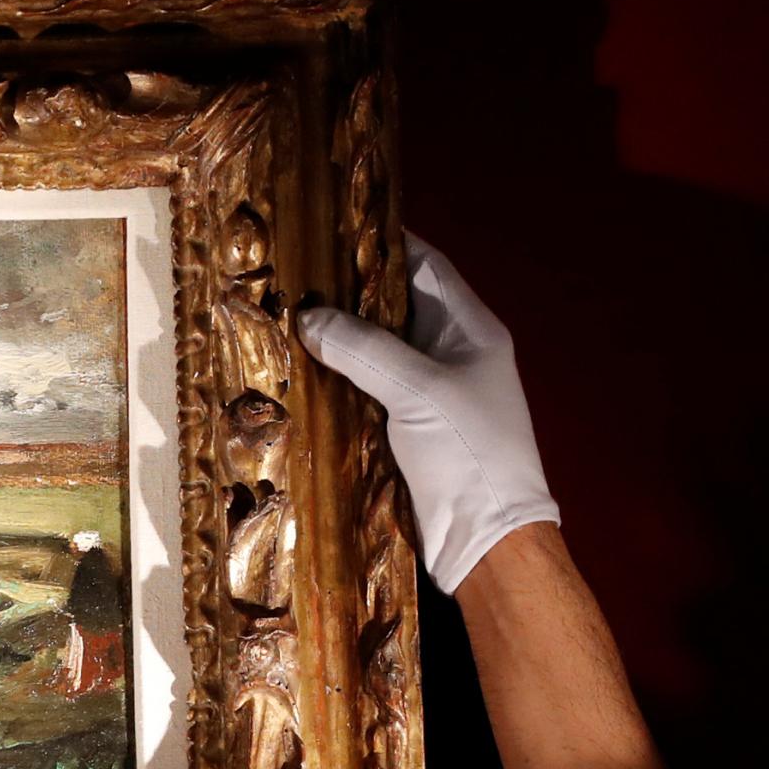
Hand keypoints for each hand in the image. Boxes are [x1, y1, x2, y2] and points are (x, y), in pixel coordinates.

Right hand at [298, 237, 559, 592]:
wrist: (486, 539)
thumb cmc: (469, 455)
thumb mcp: (418, 392)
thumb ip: (365, 349)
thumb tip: (308, 315)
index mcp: (470, 330)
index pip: (425, 267)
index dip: (383, 243)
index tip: (331, 228)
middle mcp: (451, 355)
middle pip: (395, 308)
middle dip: (348, 292)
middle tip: (291, 274)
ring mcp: (429, 395)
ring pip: (377, 352)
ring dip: (337, 340)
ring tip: (282, 318)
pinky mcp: (407, 432)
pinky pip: (367, 392)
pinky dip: (336, 381)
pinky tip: (298, 375)